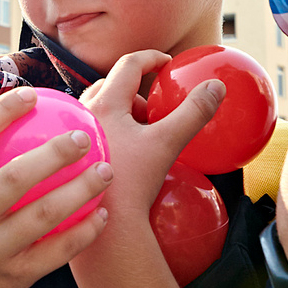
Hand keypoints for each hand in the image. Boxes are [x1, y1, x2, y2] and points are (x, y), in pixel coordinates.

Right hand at [0, 87, 114, 287]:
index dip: (0, 113)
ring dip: (81, 190)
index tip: (32, 95)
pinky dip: (85, 232)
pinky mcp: (15, 276)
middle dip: (53, 153)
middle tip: (85, 135)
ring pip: (43, 216)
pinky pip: (58, 252)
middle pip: (13, 178)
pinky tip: (105, 213)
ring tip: (107, 170)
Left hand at [77, 51, 224, 240]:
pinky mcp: (71, 160)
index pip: (128, 65)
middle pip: (109, 86)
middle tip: (155, 107)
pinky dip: (109, 134)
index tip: (168, 63)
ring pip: (97, 111)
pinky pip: (91, 134)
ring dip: (121, 114)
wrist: (105, 228)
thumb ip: (193, 113)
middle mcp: (81, 116)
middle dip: (135, 91)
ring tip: (141, 132)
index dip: (152, 59)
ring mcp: (73, 139)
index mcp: (103, 105)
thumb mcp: (167, 143)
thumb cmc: (132, 183)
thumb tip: (217, 86)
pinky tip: (124, 154)